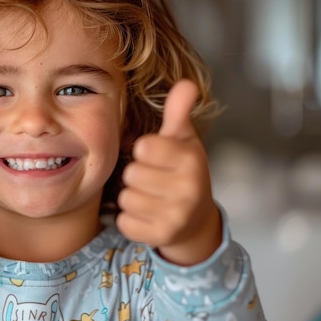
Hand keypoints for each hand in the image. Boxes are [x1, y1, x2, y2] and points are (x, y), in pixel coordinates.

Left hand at [116, 79, 220, 265]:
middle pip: (131, 173)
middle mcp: (188, 189)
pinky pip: (124, 222)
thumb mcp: (183, 140)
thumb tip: (187, 83)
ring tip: (151, 197)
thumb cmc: (183, 172)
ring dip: (132, 197)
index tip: (157, 157)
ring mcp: (176, 216)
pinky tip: (148, 216)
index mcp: (192, 160)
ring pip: (125, 198)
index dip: (145, 151)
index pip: (144, 147)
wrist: (196, 221)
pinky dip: (130, 219)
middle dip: (137, 175)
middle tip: (154, 180)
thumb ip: (178, 112)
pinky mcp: (161, 237)